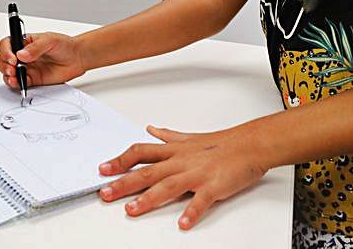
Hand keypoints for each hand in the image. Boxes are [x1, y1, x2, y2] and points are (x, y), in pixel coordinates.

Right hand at [0, 32, 86, 87]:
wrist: (77, 58)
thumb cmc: (64, 45)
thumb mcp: (50, 40)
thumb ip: (35, 47)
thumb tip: (21, 54)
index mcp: (24, 42)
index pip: (7, 44)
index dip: (5, 51)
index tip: (12, 58)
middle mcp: (22, 55)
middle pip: (3, 59)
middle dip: (4, 65)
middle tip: (12, 69)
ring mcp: (26, 67)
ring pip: (9, 72)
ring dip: (8, 75)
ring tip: (14, 77)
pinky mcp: (32, 79)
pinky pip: (19, 82)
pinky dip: (16, 84)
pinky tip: (18, 83)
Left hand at [98, 125, 267, 228]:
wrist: (249, 145)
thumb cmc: (220, 143)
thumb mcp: (189, 137)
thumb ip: (167, 136)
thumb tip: (150, 129)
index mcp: (173, 151)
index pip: (140, 153)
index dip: (120, 160)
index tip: (103, 169)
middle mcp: (180, 161)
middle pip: (147, 172)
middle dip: (124, 183)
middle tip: (105, 193)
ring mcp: (196, 174)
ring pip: (168, 186)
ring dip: (149, 198)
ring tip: (132, 210)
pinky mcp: (213, 186)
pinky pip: (201, 200)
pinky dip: (191, 212)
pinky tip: (182, 223)